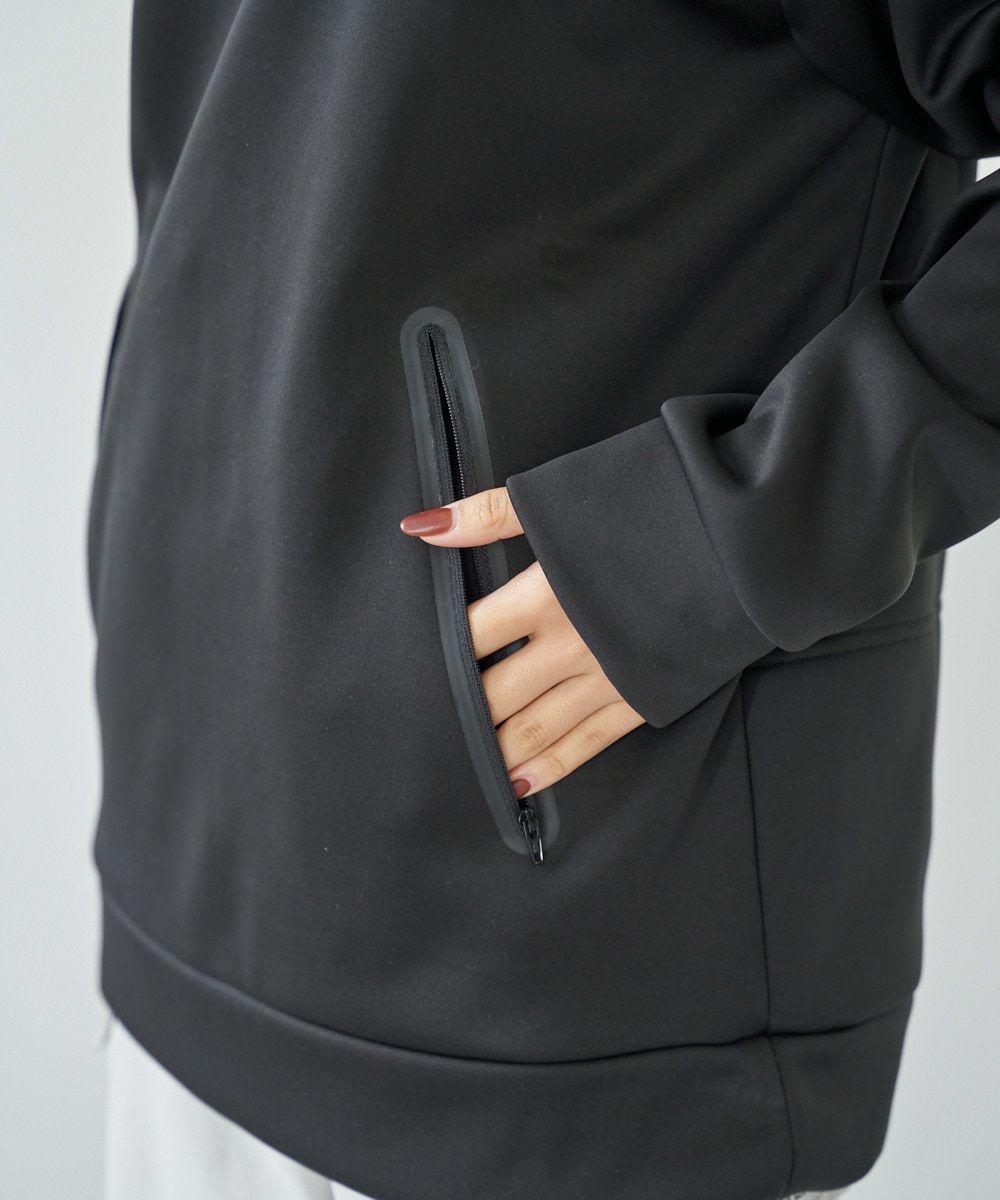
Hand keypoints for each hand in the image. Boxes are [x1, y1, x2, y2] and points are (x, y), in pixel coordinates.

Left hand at [399, 487, 644, 796]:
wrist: (744, 542)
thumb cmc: (656, 508)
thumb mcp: (568, 497)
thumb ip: (490, 515)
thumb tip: (421, 528)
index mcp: (545, 594)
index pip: (470, 635)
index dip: (437, 653)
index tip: (411, 669)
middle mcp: (569, 644)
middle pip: (493, 692)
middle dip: (458, 712)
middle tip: (424, 730)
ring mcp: (606, 678)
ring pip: (533, 727)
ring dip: (494, 749)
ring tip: (460, 764)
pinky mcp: (641, 698)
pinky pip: (586, 743)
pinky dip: (550, 767)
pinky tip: (519, 783)